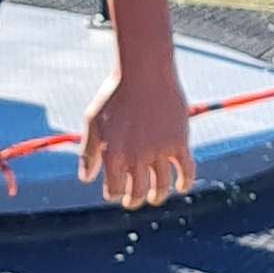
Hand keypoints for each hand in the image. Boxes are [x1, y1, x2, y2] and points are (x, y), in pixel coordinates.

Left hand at [80, 69, 194, 208]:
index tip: (115, 192)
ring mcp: (159, 151)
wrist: (143, 72)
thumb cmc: (114, 94)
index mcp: (112, 154)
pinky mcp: (179, 142)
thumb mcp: (93, 121)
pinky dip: (185, 182)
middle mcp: (136, 157)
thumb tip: (87, 179)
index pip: (113, 190)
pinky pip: (186, 170)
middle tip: (132, 200)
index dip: (113, 194)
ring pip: (162, 186)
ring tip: (155, 197)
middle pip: (137, 192)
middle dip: (133, 200)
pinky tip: (181, 187)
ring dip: (158, 196)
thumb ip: (88, 152)